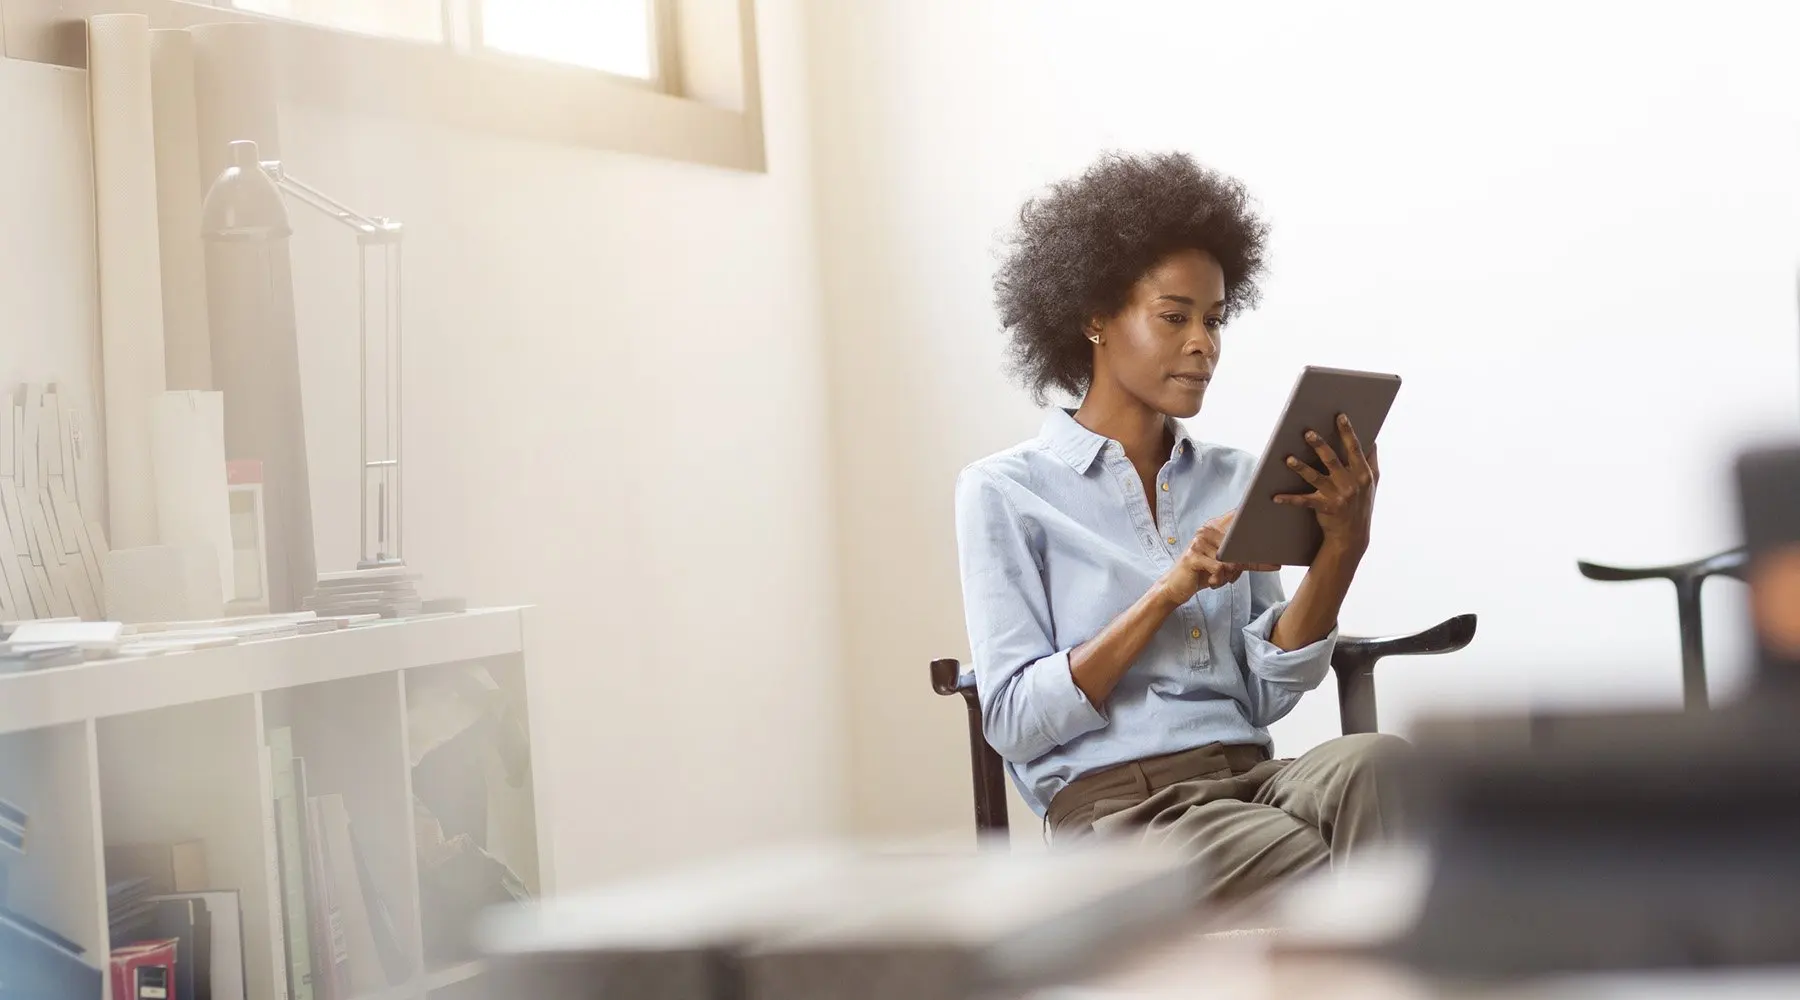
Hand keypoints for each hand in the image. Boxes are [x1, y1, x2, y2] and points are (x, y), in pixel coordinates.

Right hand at [1159, 511, 1280, 605]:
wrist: (1176, 587)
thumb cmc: (1203, 573)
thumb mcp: (1228, 567)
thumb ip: (1249, 562)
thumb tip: (1277, 563)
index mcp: (1214, 528)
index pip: (1235, 516)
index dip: (1248, 512)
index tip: (1262, 505)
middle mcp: (1206, 531)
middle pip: (1237, 541)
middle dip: (1240, 563)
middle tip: (1232, 574)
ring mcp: (1198, 543)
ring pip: (1230, 559)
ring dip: (1228, 575)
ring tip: (1218, 579)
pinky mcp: (1193, 556)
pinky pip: (1219, 568)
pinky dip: (1219, 579)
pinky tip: (1211, 582)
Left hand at [1274, 413, 1378, 555]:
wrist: (1353, 536)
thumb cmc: (1362, 505)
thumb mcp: (1372, 484)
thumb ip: (1371, 462)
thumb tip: (1372, 441)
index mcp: (1363, 474)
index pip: (1355, 449)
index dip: (1348, 432)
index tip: (1339, 417)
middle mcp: (1351, 484)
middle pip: (1332, 460)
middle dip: (1319, 445)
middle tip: (1307, 432)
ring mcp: (1338, 496)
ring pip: (1316, 477)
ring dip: (1300, 467)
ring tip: (1289, 459)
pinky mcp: (1325, 508)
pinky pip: (1303, 501)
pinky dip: (1289, 499)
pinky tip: (1275, 496)